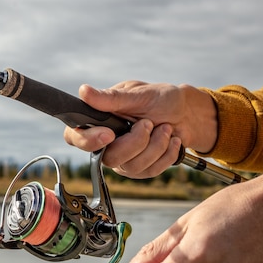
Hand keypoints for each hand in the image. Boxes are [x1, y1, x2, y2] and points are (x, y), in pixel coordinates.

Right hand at [64, 81, 217, 177]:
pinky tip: (171, 140)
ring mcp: (123, 158)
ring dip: (155, 146)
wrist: (187, 114)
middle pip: (109, 157)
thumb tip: (84, 92)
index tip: (109, 133)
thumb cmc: (161, 99)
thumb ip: (111, 98)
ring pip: (131, 166)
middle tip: (148, 123)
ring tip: (165, 128)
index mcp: (98, 121)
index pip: (75, 137)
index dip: (87, 140)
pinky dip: (166, 154)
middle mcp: (106, 143)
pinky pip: (149, 171)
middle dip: (135, 142)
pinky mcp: (140, 169)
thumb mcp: (137, 94)